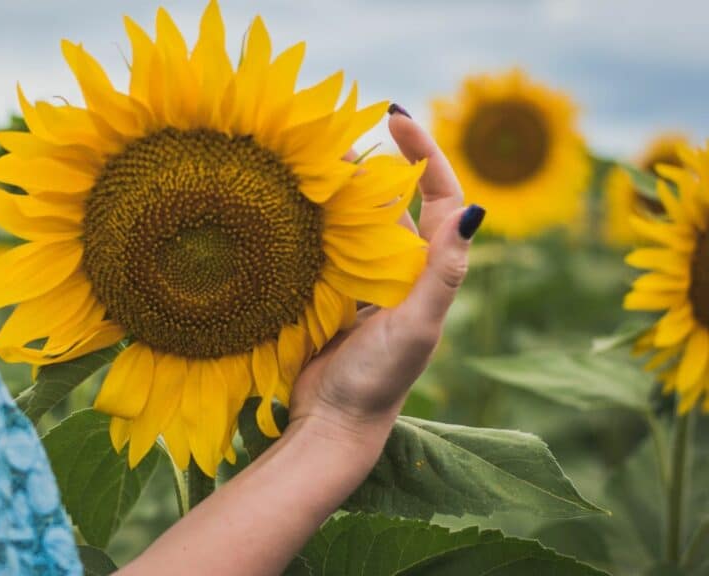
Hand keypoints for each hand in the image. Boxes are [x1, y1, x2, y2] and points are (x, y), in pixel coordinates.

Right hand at [289, 107, 482, 433]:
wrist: (332, 423)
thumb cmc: (379, 379)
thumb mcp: (416, 325)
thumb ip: (442, 272)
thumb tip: (473, 208)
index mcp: (432, 273)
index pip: (440, 198)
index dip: (426, 155)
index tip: (396, 119)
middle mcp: (402, 271)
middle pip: (393, 202)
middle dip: (371, 164)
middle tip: (333, 135)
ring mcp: (366, 282)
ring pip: (356, 221)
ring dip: (338, 190)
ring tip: (309, 160)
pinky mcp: (332, 294)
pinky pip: (326, 247)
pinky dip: (313, 222)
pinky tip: (289, 204)